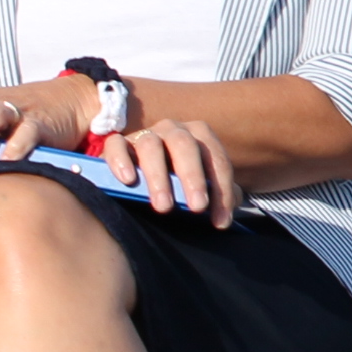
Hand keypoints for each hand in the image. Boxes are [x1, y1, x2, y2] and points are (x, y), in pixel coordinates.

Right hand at [102, 118, 242, 227]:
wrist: (140, 177)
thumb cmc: (178, 184)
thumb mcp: (202, 187)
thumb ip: (221, 191)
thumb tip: (236, 201)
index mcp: (198, 136)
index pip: (214, 158)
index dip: (221, 190)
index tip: (220, 221)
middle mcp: (172, 129)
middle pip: (185, 145)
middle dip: (193, 177)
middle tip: (197, 208)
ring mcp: (143, 134)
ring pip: (150, 146)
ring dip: (158, 177)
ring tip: (163, 207)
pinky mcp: (116, 144)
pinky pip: (115, 145)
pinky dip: (121, 161)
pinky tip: (128, 181)